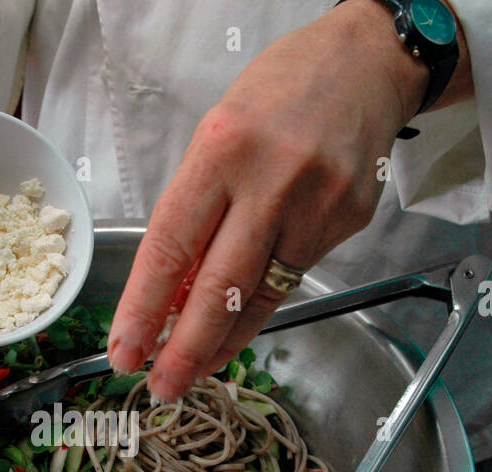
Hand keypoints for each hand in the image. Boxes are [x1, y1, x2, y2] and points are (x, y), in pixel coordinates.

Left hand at [108, 0, 467, 401]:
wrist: (367, 64)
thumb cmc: (279, 95)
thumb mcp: (217, 135)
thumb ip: (195, 210)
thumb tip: (168, 293)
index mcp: (223, 150)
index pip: (171, 246)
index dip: (143, 308)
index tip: (124, 349)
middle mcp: (271, 181)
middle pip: (219, 288)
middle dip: (184, 348)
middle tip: (161, 386)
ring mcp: (317, 206)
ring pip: (260, 296)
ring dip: (222, 341)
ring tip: (195, 368)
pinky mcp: (347, 222)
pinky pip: (292, 278)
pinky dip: (259, 306)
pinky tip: (239, 322)